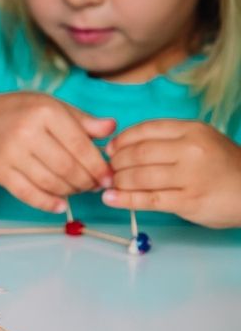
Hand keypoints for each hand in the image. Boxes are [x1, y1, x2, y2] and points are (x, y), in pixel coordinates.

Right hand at [0, 92, 115, 211]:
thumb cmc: (24, 114)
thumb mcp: (53, 107)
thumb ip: (83, 120)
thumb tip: (111, 128)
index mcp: (44, 112)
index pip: (79, 145)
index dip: (97, 166)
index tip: (108, 177)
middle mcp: (26, 132)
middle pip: (66, 167)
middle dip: (86, 181)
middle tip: (95, 186)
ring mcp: (10, 154)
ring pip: (49, 182)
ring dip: (70, 191)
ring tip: (78, 189)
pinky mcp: (0, 172)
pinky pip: (27, 194)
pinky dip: (47, 203)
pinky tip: (60, 205)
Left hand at [102, 119, 240, 227]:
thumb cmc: (222, 167)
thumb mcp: (201, 141)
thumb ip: (169, 141)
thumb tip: (124, 147)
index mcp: (192, 130)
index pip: (146, 130)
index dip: (121, 140)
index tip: (110, 149)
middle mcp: (190, 150)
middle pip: (138, 153)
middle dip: (115, 163)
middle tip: (108, 170)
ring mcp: (189, 176)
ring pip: (139, 176)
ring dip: (118, 181)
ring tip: (110, 185)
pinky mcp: (188, 200)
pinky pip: (148, 199)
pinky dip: (125, 199)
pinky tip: (111, 199)